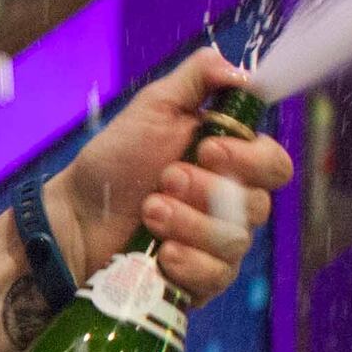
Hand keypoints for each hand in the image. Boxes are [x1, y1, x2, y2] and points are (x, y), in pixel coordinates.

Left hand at [43, 48, 292, 306]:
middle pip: (259, 205)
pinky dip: (189, 262)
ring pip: (235, 241)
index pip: (275, 165)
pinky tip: (163, 253)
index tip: (206, 149)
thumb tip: (243, 72)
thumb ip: (198, 79)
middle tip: (165, 179)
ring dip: (188, 222)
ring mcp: (219, 245)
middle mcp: (234, 205)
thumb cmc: (116, 160)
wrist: (75, 215)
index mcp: (231, 163)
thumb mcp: (153, 107)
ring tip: (149, 211)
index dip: (249, 160)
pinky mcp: (201, 280)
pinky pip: (217, 276)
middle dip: (208, 191)